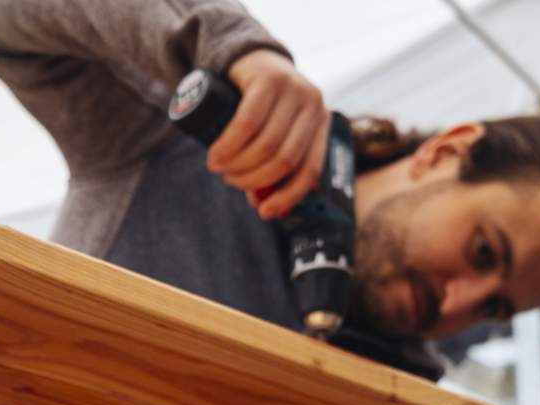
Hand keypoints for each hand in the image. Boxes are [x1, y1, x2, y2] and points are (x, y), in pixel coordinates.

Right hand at [210, 49, 329, 220]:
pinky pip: (248, 122)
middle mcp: (314, 106)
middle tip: (230, 179)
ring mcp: (294, 90)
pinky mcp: (269, 79)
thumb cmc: (262, 106)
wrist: (251, 57)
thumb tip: (265, 206)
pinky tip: (217, 155)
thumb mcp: (274, 133)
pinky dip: (229, 145)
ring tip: (219, 167)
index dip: (287, 196)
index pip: (310, 169)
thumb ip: (273, 166)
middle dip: (252, 179)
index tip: (264, 213)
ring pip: (266, 144)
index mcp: (321, 124)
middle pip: (284, 159)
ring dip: (237, 165)